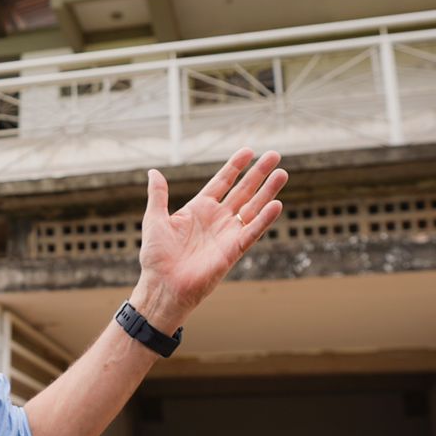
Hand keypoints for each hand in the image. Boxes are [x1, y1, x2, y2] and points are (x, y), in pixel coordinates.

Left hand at [133, 148, 286, 328]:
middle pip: (243, 191)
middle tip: (275, 155)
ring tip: (282, 173)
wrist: (163, 286)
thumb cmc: (156, 257)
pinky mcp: (233, 250)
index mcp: (199, 209)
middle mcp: (217, 219)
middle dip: (258, 173)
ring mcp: (227, 233)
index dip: (235, 166)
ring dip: (268, 191)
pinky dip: (264, 219)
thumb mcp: (154, 219)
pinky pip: (252, 232)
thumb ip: (158, 195)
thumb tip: (153, 172)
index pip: (222, 182)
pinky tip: (276, 204)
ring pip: (252, 208)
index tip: (249, 150)